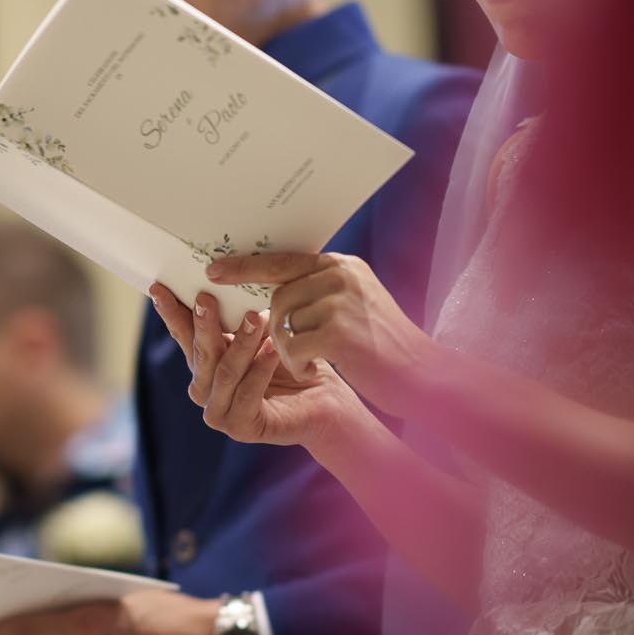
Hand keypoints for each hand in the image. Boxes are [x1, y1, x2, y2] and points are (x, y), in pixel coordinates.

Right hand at [149, 285, 369, 448]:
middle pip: (201, 352)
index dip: (171, 312)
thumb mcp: (262, 331)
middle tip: (206, 298)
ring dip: (240, 343)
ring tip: (255, 317)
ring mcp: (218, 411)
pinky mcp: (239, 428)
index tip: (159, 287)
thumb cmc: (293, 362)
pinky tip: (273, 350)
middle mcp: (205, 388)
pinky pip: (247, 394)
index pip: (183, 334)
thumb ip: (238, 314)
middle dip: (204, 324)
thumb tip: (223, 272)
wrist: (323, 401)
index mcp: (205, 364)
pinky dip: (260, 370)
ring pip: (225, 371)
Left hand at [204, 252, 437, 416]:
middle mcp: (339, 276)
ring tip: (312, 360)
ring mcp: (339, 302)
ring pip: (282, 324)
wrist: (420, 373)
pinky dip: (297, 363)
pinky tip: (314, 370)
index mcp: (340, 265)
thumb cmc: (381, 344)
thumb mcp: (354, 303)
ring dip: (288, 349)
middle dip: (276, 327)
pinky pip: (292, 347)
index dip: (245, 267)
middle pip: (278, 298)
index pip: (281, 261)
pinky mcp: (338, 333)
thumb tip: (275, 291)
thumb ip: (319, 290)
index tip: (212, 271)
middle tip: (293, 349)